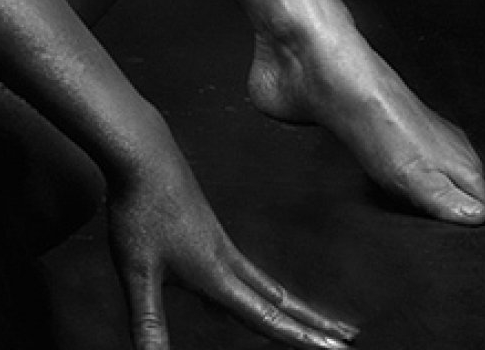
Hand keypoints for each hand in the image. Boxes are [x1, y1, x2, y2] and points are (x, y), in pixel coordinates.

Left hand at [106, 160, 358, 349]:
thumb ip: (148, 321)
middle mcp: (226, 259)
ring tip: (310, 319)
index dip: (303, 338)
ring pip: (262, 282)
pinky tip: (233, 295)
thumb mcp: (137, 272)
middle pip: (279, 298)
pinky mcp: (206, 228)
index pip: (268, 317)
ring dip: (290, 304)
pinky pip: (240, 269)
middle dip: (313, 322)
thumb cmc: (141, 210)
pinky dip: (256, 288)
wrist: (144, 153)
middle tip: (347, 337)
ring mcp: (218, 242)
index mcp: (217, 275)